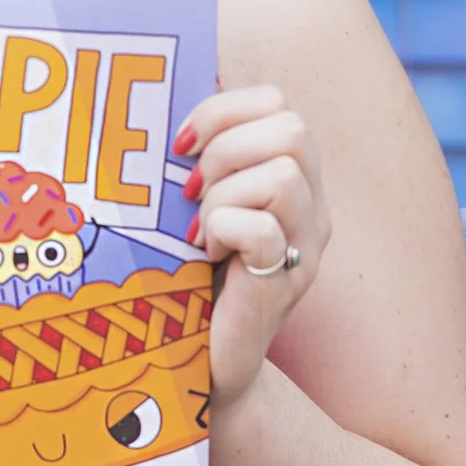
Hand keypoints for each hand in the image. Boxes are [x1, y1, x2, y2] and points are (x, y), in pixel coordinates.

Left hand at [175, 85, 330, 404]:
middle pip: (291, 128)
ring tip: (199, 229)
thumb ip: (191, 162)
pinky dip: (224, 228)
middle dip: (225, 147)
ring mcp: (303, 245)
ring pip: (283, 174)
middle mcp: (309, 205)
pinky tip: (205, 252)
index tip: (181, 146)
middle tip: (191, 191)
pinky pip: (262, 228)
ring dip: (223, 193)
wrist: (200, 364)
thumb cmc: (187, 279)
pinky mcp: (283, 281)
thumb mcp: (189, 208)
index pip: (276, 101)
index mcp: (288, 175)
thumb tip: (156, 102)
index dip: (222, 109)